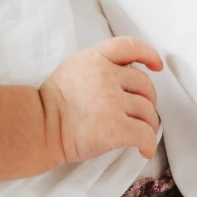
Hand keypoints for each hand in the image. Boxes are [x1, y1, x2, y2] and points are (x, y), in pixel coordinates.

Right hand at [40, 36, 160, 162]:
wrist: (40, 127)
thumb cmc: (53, 104)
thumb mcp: (73, 68)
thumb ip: (99, 65)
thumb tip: (126, 76)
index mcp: (95, 59)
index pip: (130, 47)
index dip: (148, 54)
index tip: (156, 66)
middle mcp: (106, 76)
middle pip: (145, 85)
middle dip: (148, 99)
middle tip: (140, 112)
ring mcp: (112, 102)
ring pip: (148, 111)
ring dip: (148, 124)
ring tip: (138, 133)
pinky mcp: (116, 128)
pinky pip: (145, 134)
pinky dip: (148, 143)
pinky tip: (143, 150)